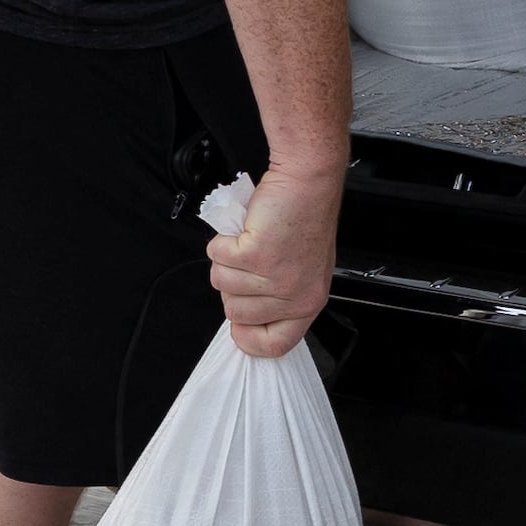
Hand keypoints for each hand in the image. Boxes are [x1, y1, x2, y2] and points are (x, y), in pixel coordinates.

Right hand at [204, 165, 343, 359]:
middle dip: (233, 285)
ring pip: (222, 284)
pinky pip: (217, 257)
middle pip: (235, 314)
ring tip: (252, 241)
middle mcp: (294, 295)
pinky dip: (223, 240)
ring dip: (228, 259)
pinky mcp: (255, 255)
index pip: (274, 345)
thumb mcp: (302, 269)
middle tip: (252, 261)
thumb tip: (244, 315)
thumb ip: (278, 296)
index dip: (249, 339)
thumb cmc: (305, 217)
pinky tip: (247, 230)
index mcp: (309, 302)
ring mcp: (274, 277)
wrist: (307, 181)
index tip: (239, 329)